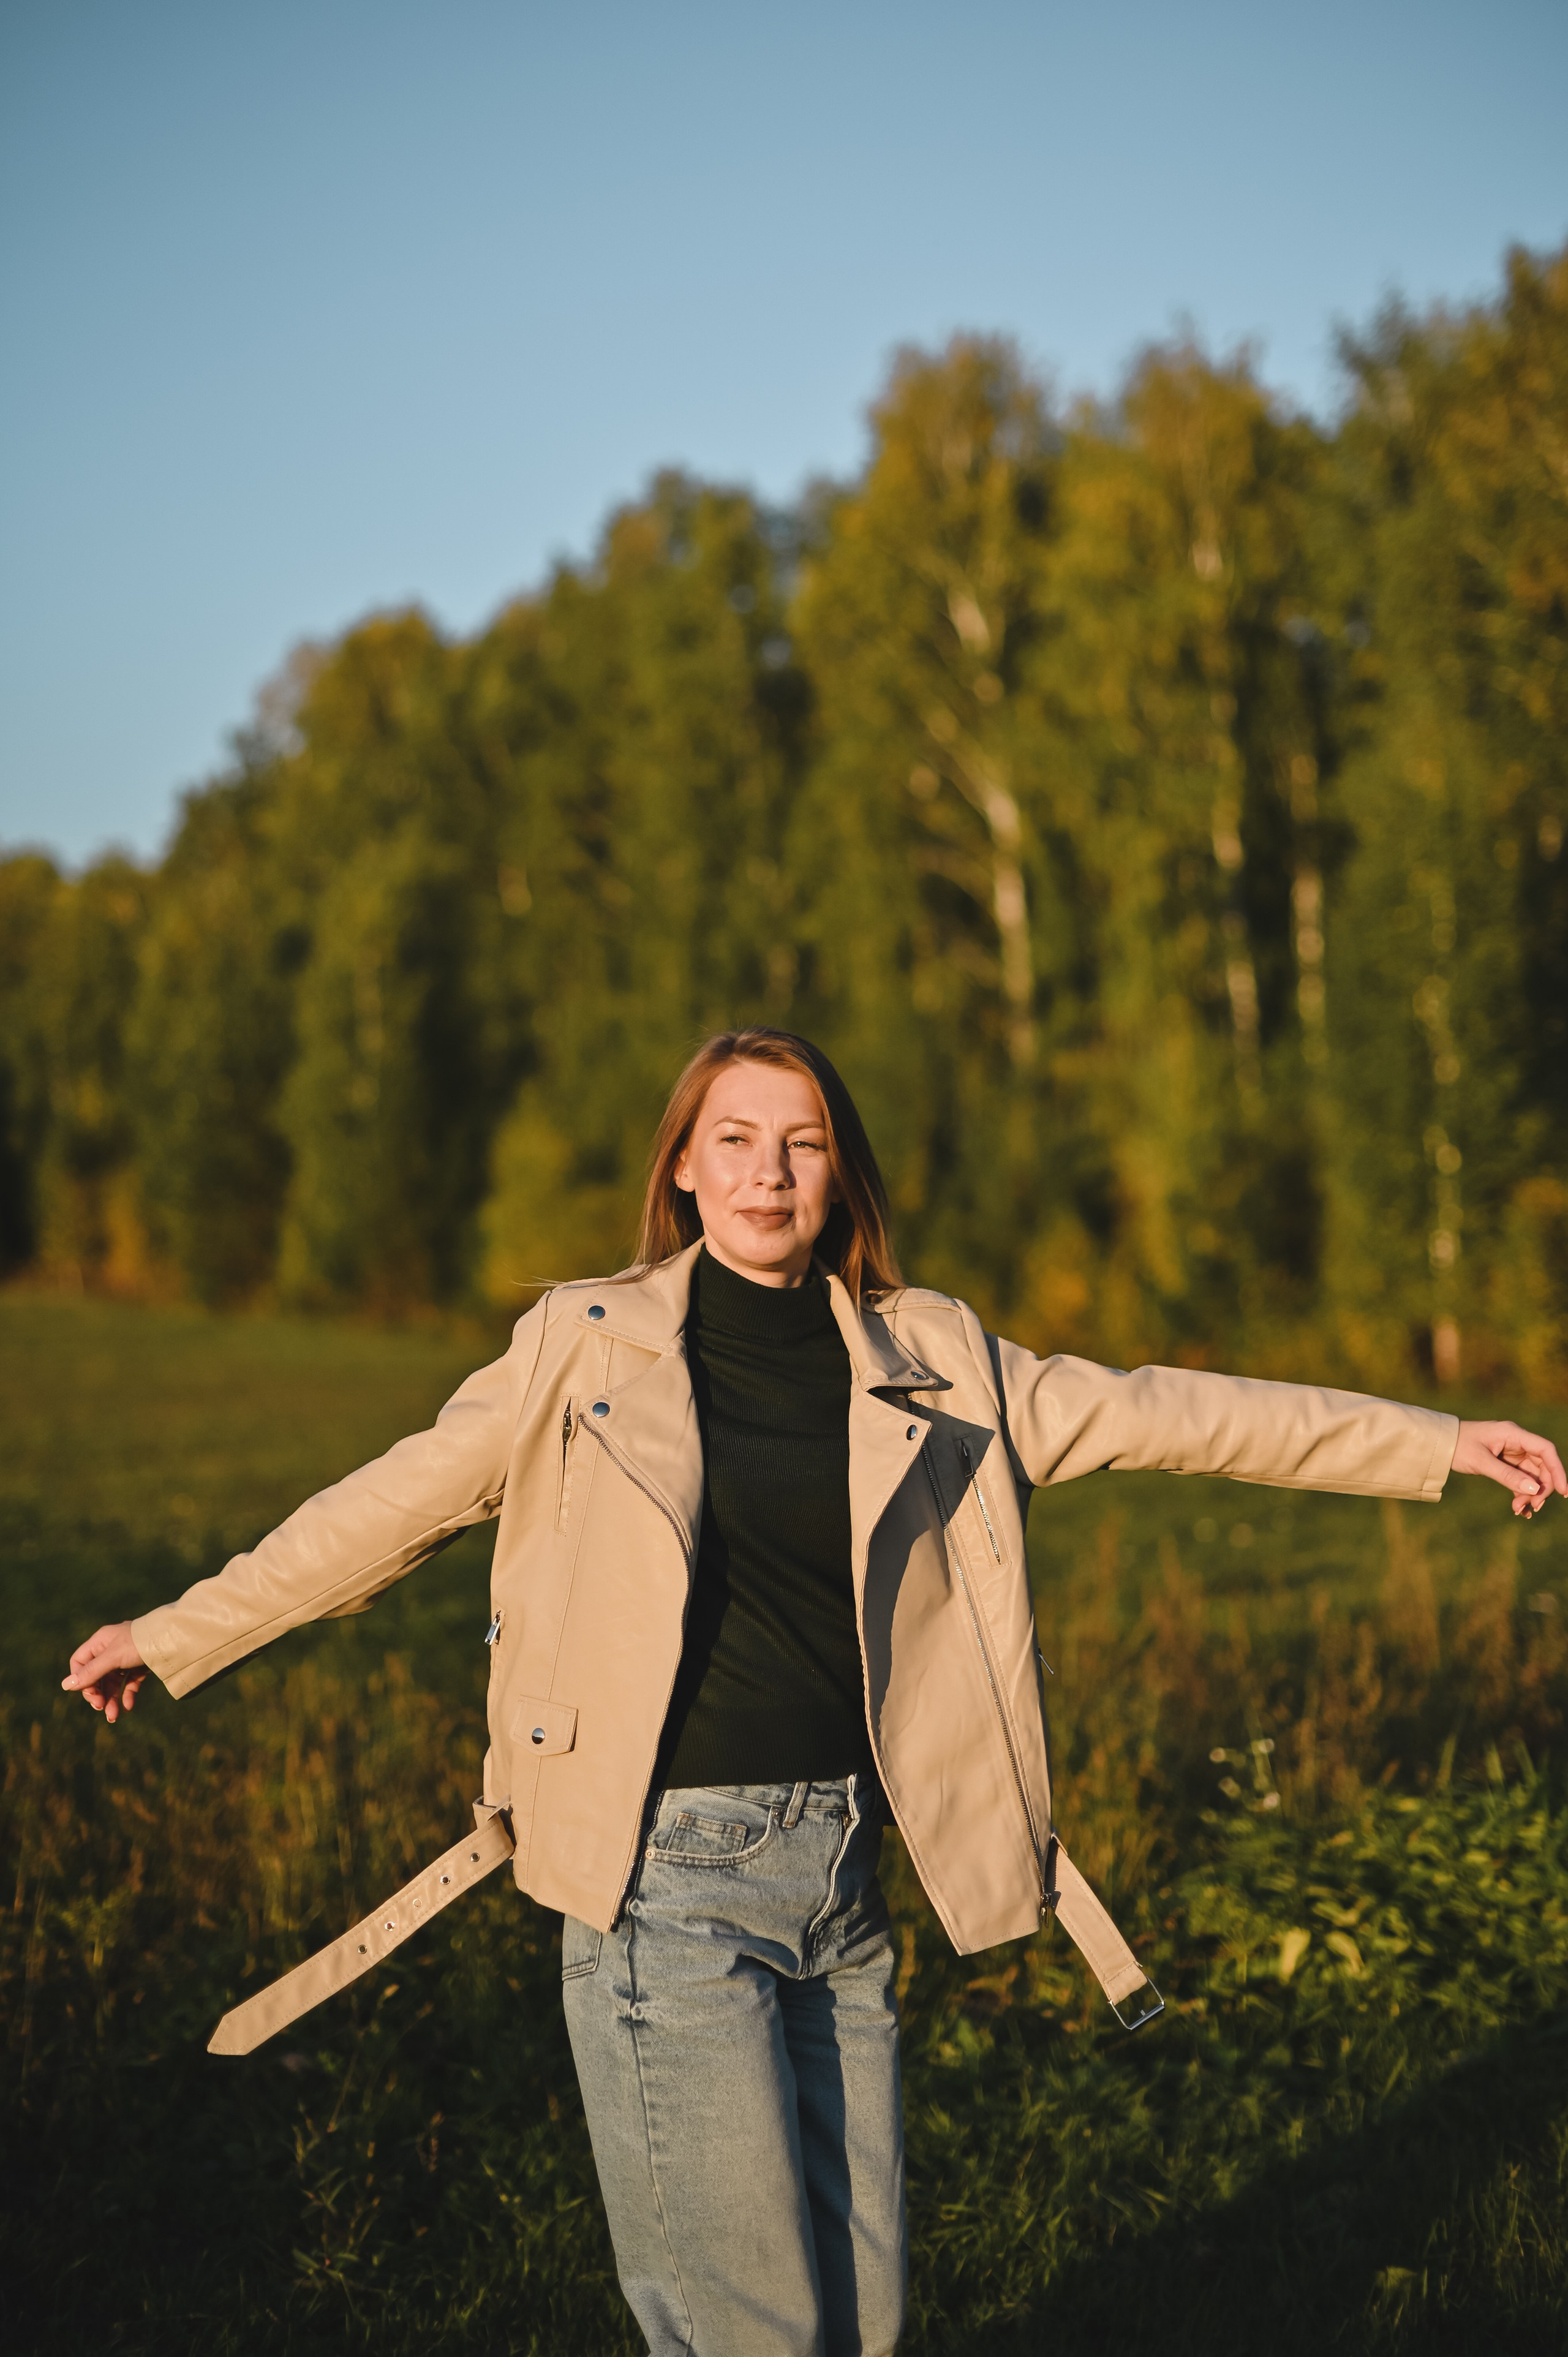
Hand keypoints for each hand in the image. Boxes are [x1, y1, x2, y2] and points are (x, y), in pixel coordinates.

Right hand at [63, 1623, 147, 1722]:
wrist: (172, 1639)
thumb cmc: (139, 1643)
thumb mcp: (112, 1658)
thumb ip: (91, 1672)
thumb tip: (66, 1686)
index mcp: (100, 1642)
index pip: (80, 1662)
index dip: (81, 1680)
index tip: (88, 1693)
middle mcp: (111, 1649)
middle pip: (96, 1676)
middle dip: (98, 1694)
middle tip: (101, 1707)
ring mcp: (126, 1658)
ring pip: (113, 1683)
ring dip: (111, 1700)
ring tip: (113, 1716)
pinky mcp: (140, 1666)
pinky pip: (129, 1683)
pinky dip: (127, 1695)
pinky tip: (127, 1707)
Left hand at [1451, 1421, 1566, 1517]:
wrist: (1439, 1444)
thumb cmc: (1457, 1446)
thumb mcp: (1481, 1462)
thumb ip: (1507, 1476)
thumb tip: (1534, 1490)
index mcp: (1513, 1434)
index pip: (1545, 1450)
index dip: (1557, 1470)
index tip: (1563, 1492)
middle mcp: (1516, 1442)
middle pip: (1542, 1466)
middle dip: (1540, 1488)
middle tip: (1531, 1507)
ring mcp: (1512, 1452)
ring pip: (1532, 1475)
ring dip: (1530, 1494)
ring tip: (1519, 1509)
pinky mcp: (1506, 1463)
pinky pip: (1521, 1479)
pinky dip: (1521, 1493)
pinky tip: (1518, 1508)